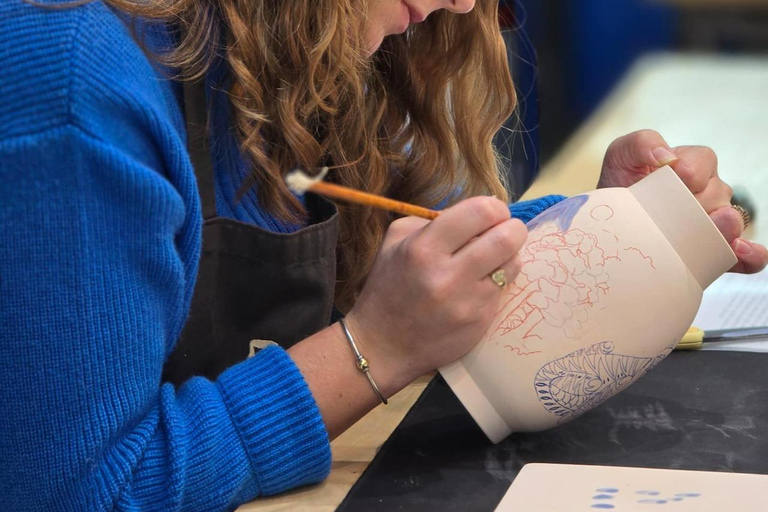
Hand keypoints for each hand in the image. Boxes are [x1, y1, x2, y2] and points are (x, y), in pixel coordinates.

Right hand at [346, 196, 527, 389]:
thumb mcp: (395, 242)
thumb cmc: (388, 288)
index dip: (494, 207)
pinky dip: (498, 282)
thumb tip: (479, 212)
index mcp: (423, 248)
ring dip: (509, 256)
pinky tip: (480, 285)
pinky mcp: (479, 323)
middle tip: (506, 231)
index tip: (492, 213)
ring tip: (494, 258)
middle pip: (507, 238)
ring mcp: (467, 303)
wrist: (383, 345)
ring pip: (513, 265)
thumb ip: (432, 220)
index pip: (480, 212)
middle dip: (513, 228)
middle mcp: (447, 275)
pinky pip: (503, 291)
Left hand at [598, 129, 767, 273]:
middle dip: (690, 204)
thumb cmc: (618, 189)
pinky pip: (747, 256)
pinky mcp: (714, 253)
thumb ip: (641, 143)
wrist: (608, 228)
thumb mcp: (620, 157)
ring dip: (712, 228)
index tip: (660, 180)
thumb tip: (667, 157)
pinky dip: (749, 254)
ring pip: (729, 222)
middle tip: (660, 214)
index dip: (685, 172)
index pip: (703, 161)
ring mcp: (715, 223)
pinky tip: (739, 251)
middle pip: (716, 193)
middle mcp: (709, 192)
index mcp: (692, 165)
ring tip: (690, 235)